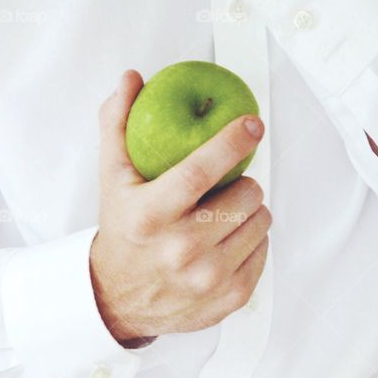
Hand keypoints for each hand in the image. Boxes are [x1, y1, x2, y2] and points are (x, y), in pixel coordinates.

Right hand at [90, 70, 270, 343]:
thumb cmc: (123, 230)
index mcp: (150, 216)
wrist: (118, 298)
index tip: (252, 123)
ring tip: (224, 213)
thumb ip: (119, 124)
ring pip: (261, 221)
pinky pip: (265, 250)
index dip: (232, 141)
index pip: (201, 170)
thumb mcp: (112, 177)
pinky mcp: (231, 296)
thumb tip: (132, 79)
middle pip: (245, 196)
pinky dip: (252, 240)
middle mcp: (180, 250)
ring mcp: (208, 278)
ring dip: (250, 210)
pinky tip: (227, 240)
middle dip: (243, 182)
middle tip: (225, 186)